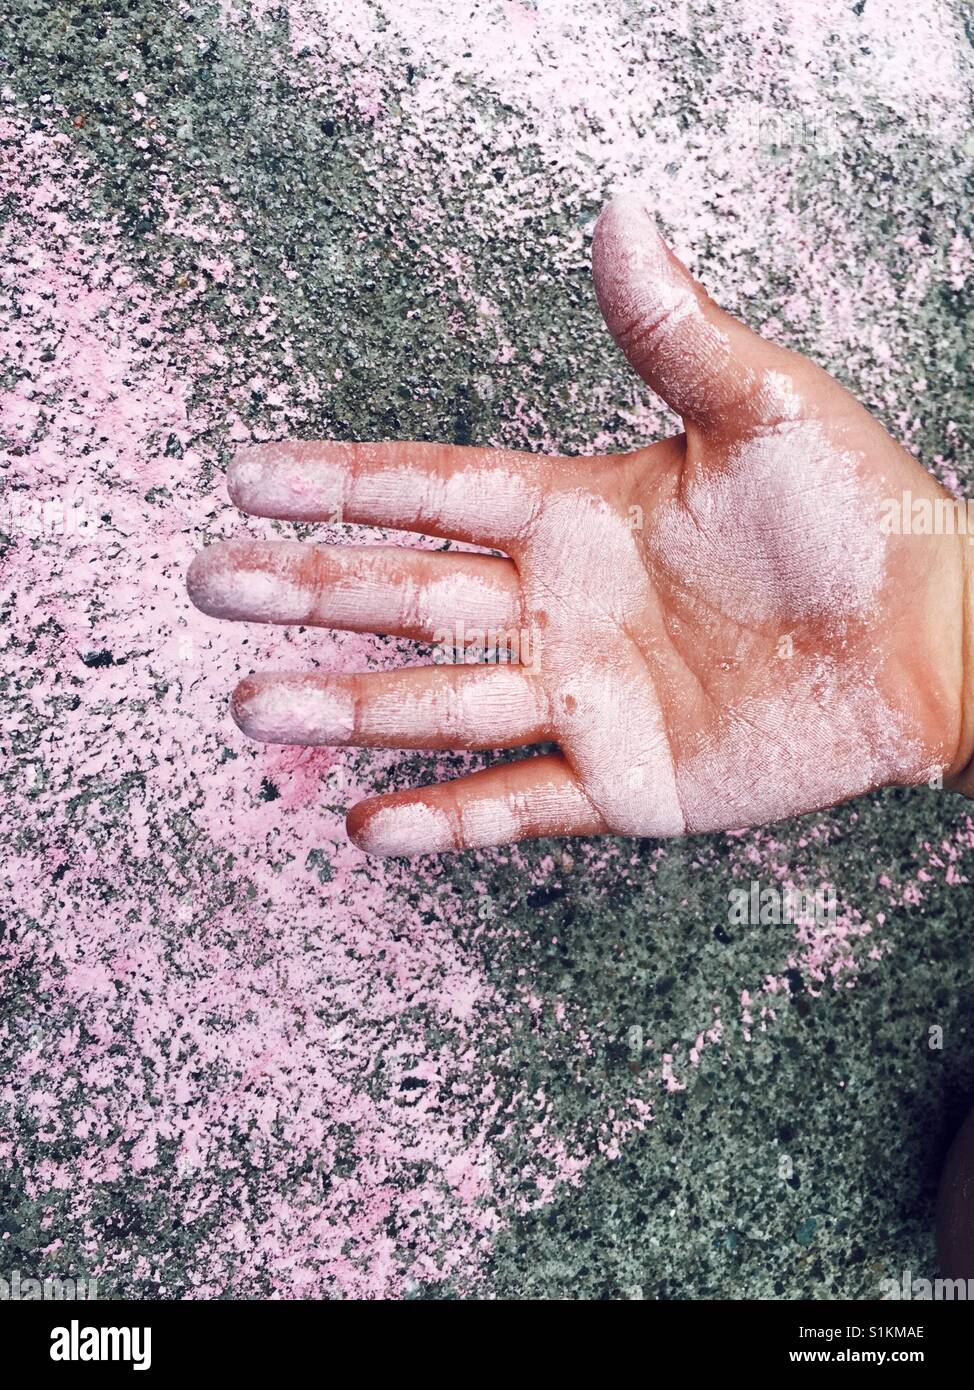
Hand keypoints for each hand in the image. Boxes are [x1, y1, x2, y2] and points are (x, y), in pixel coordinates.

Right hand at [187, 194, 970, 855]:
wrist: (930, 645)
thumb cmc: (857, 517)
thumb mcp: (763, 410)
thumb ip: (673, 332)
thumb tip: (619, 214)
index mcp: (577, 515)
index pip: (432, 494)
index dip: (340, 486)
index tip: (248, 479)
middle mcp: (562, 608)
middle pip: (407, 598)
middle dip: (308, 591)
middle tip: (212, 585)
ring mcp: (586, 700)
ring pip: (439, 704)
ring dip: (346, 707)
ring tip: (255, 705)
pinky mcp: (625, 785)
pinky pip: (517, 804)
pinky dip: (446, 818)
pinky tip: (370, 825)